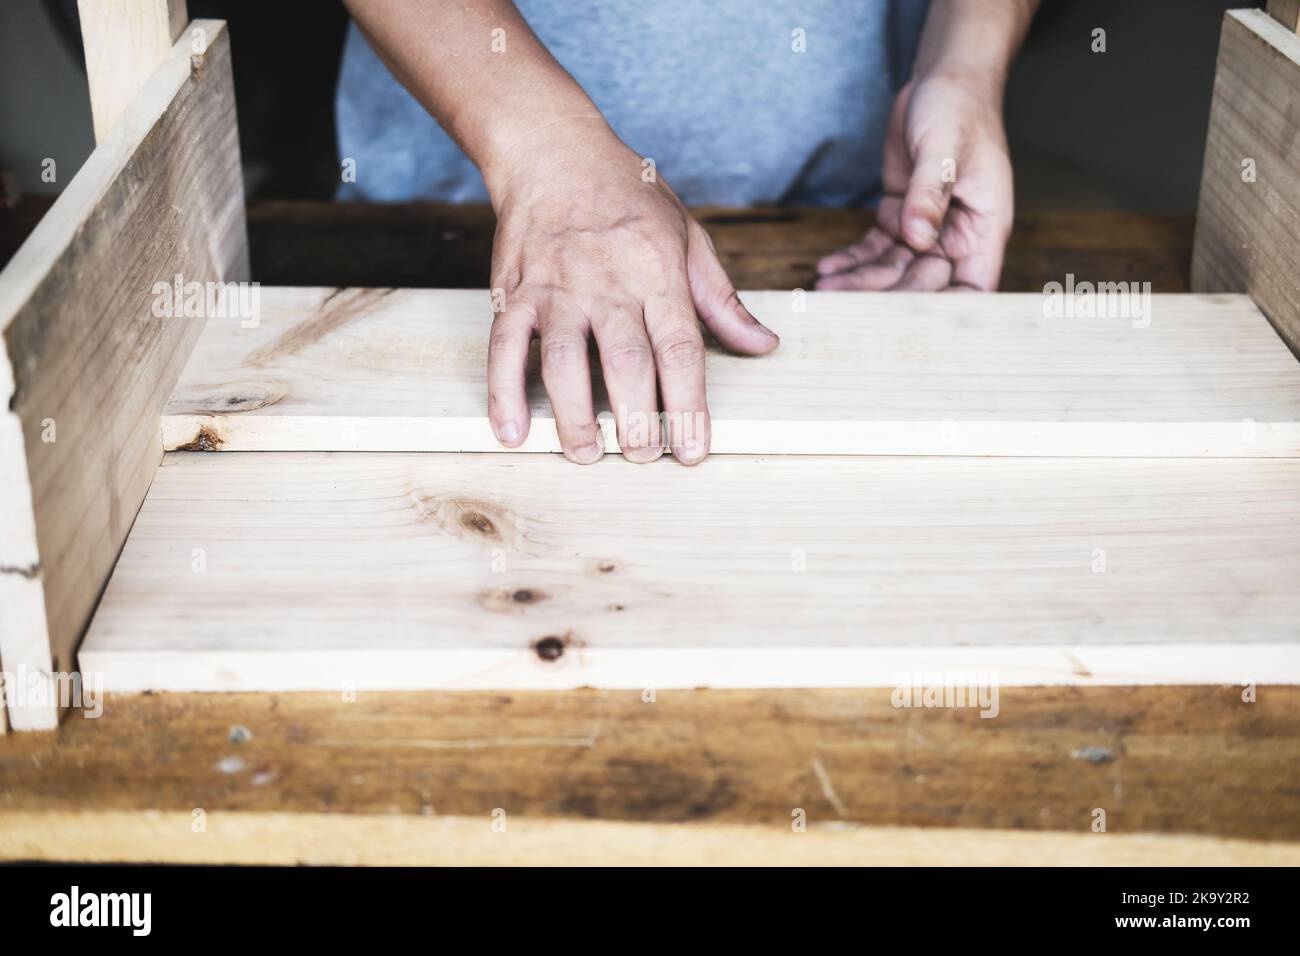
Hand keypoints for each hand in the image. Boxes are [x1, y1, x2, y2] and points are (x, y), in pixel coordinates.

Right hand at [483, 120, 779, 464]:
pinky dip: (502, 392)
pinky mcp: (514, 290)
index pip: (680, 350)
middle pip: (625, 363)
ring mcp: (557, 288)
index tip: (694, 449)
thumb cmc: (629, 198)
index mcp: (659, 274)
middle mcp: (608, 284)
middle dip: (636, 420)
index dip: (688, 406)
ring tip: (587, 453)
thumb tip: (764, 345)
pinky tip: (511, 430)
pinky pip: (504, 346)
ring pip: (563, 361)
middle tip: (641, 457)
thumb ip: (722, 301)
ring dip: (574, 415)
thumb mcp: (689, 238)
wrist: (555, 150)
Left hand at [816, 74, 1013, 291]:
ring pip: (893, 269)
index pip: (972, 287)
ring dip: (860, 280)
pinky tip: (828, 268)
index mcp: (984, 227)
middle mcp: (957, 235)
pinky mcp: (900, 216)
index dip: (945, 312)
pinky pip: (875, 248)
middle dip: (886, 296)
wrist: (942, 81)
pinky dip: (852, 259)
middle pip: (923, 283)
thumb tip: (919, 236)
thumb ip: (929, 193)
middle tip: (844, 303)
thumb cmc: (959, 108)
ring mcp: (927, 228)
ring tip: (826, 289)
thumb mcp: (944, 148)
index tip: (908, 326)